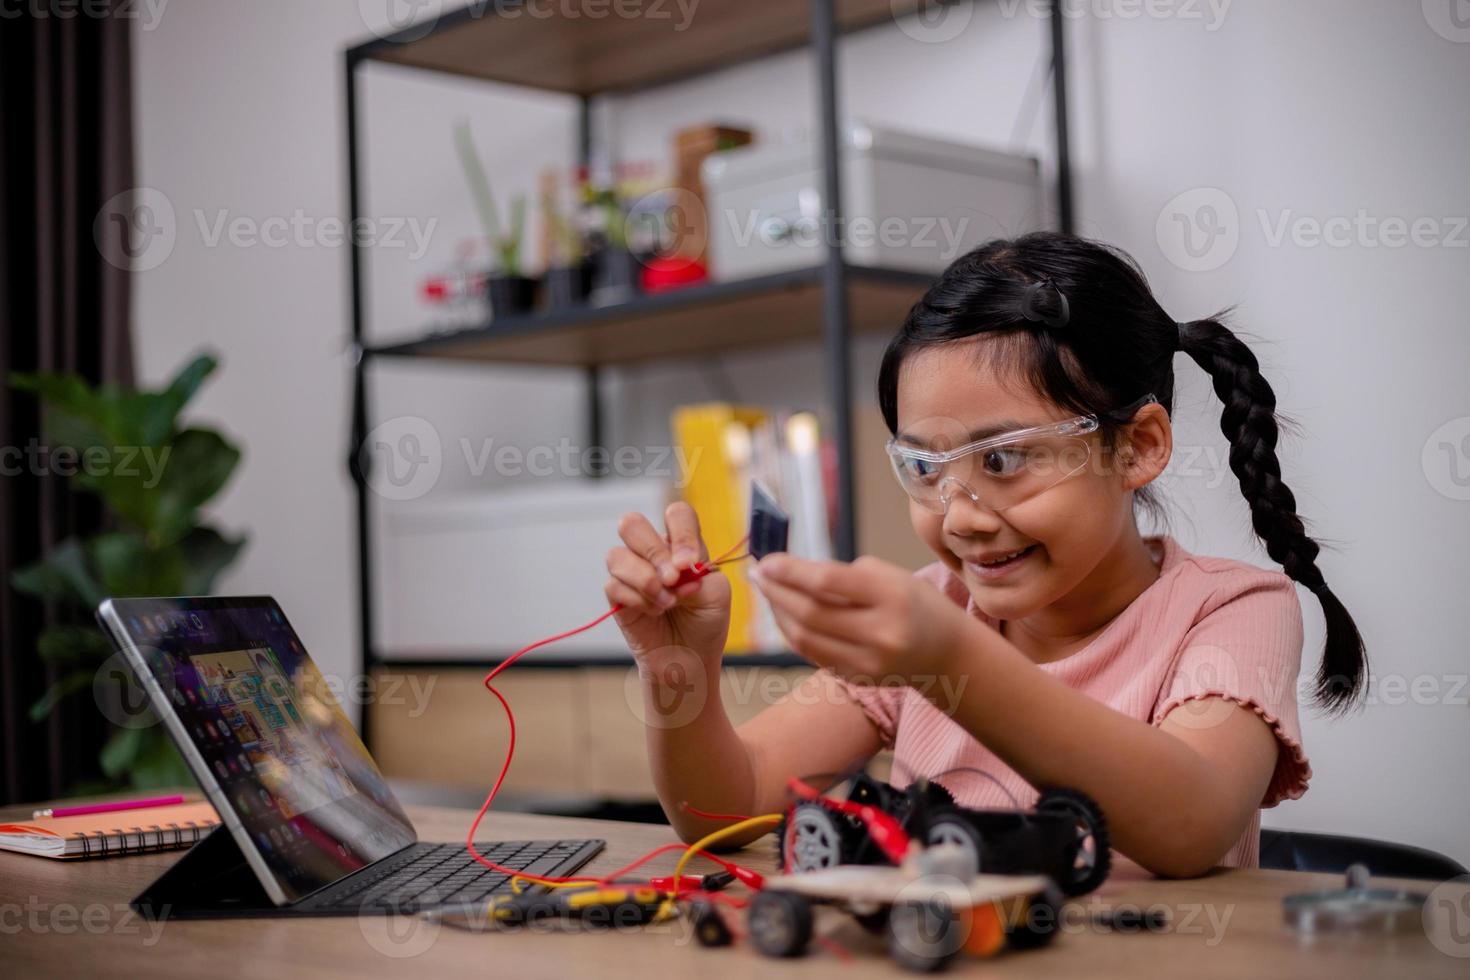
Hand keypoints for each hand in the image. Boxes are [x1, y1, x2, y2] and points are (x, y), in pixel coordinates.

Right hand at [604, 502, 731, 663]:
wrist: (690, 659)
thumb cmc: (705, 621)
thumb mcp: (716, 593)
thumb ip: (698, 570)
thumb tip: (671, 565)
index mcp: (681, 544)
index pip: (676, 515)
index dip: (681, 534)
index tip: (689, 563)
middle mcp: (653, 552)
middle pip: (632, 524)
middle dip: (653, 552)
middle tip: (672, 578)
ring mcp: (632, 572)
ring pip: (617, 555)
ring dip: (645, 581)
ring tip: (667, 603)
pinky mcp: (617, 595)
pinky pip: (613, 585)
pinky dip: (638, 600)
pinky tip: (655, 612)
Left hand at [752, 554, 969, 683]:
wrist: (947, 654)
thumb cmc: (914, 603)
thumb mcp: (890, 576)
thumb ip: (844, 575)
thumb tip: (790, 573)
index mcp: (892, 597)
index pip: (828, 582)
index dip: (790, 571)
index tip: (766, 560)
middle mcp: (881, 634)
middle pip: (811, 613)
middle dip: (777, 592)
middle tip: (757, 573)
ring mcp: (868, 663)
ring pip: (805, 638)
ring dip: (779, 613)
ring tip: (768, 591)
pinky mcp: (857, 680)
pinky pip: (813, 654)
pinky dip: (793, 633)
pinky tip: (785, 614)